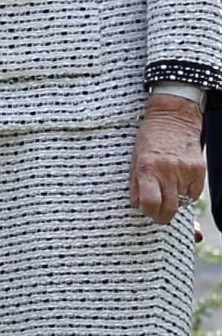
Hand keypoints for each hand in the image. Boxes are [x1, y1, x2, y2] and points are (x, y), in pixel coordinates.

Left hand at [130, 93, 205, 224]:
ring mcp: (186, 172)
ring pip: (182, 202)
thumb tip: (138, 205)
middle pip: (169, 209)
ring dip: (175, 202)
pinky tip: (179, 182)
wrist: (173, 118)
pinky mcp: (199, 171)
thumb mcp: (134, 159)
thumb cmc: (149, 139)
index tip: (147, 212)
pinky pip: (194, 194)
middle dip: (163, 217)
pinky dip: (187, 194)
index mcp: (147, 169)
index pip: (150, 202)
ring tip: (167, 190)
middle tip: (158, 215)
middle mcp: (167, 172)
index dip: (148, 212)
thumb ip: (135, 184)